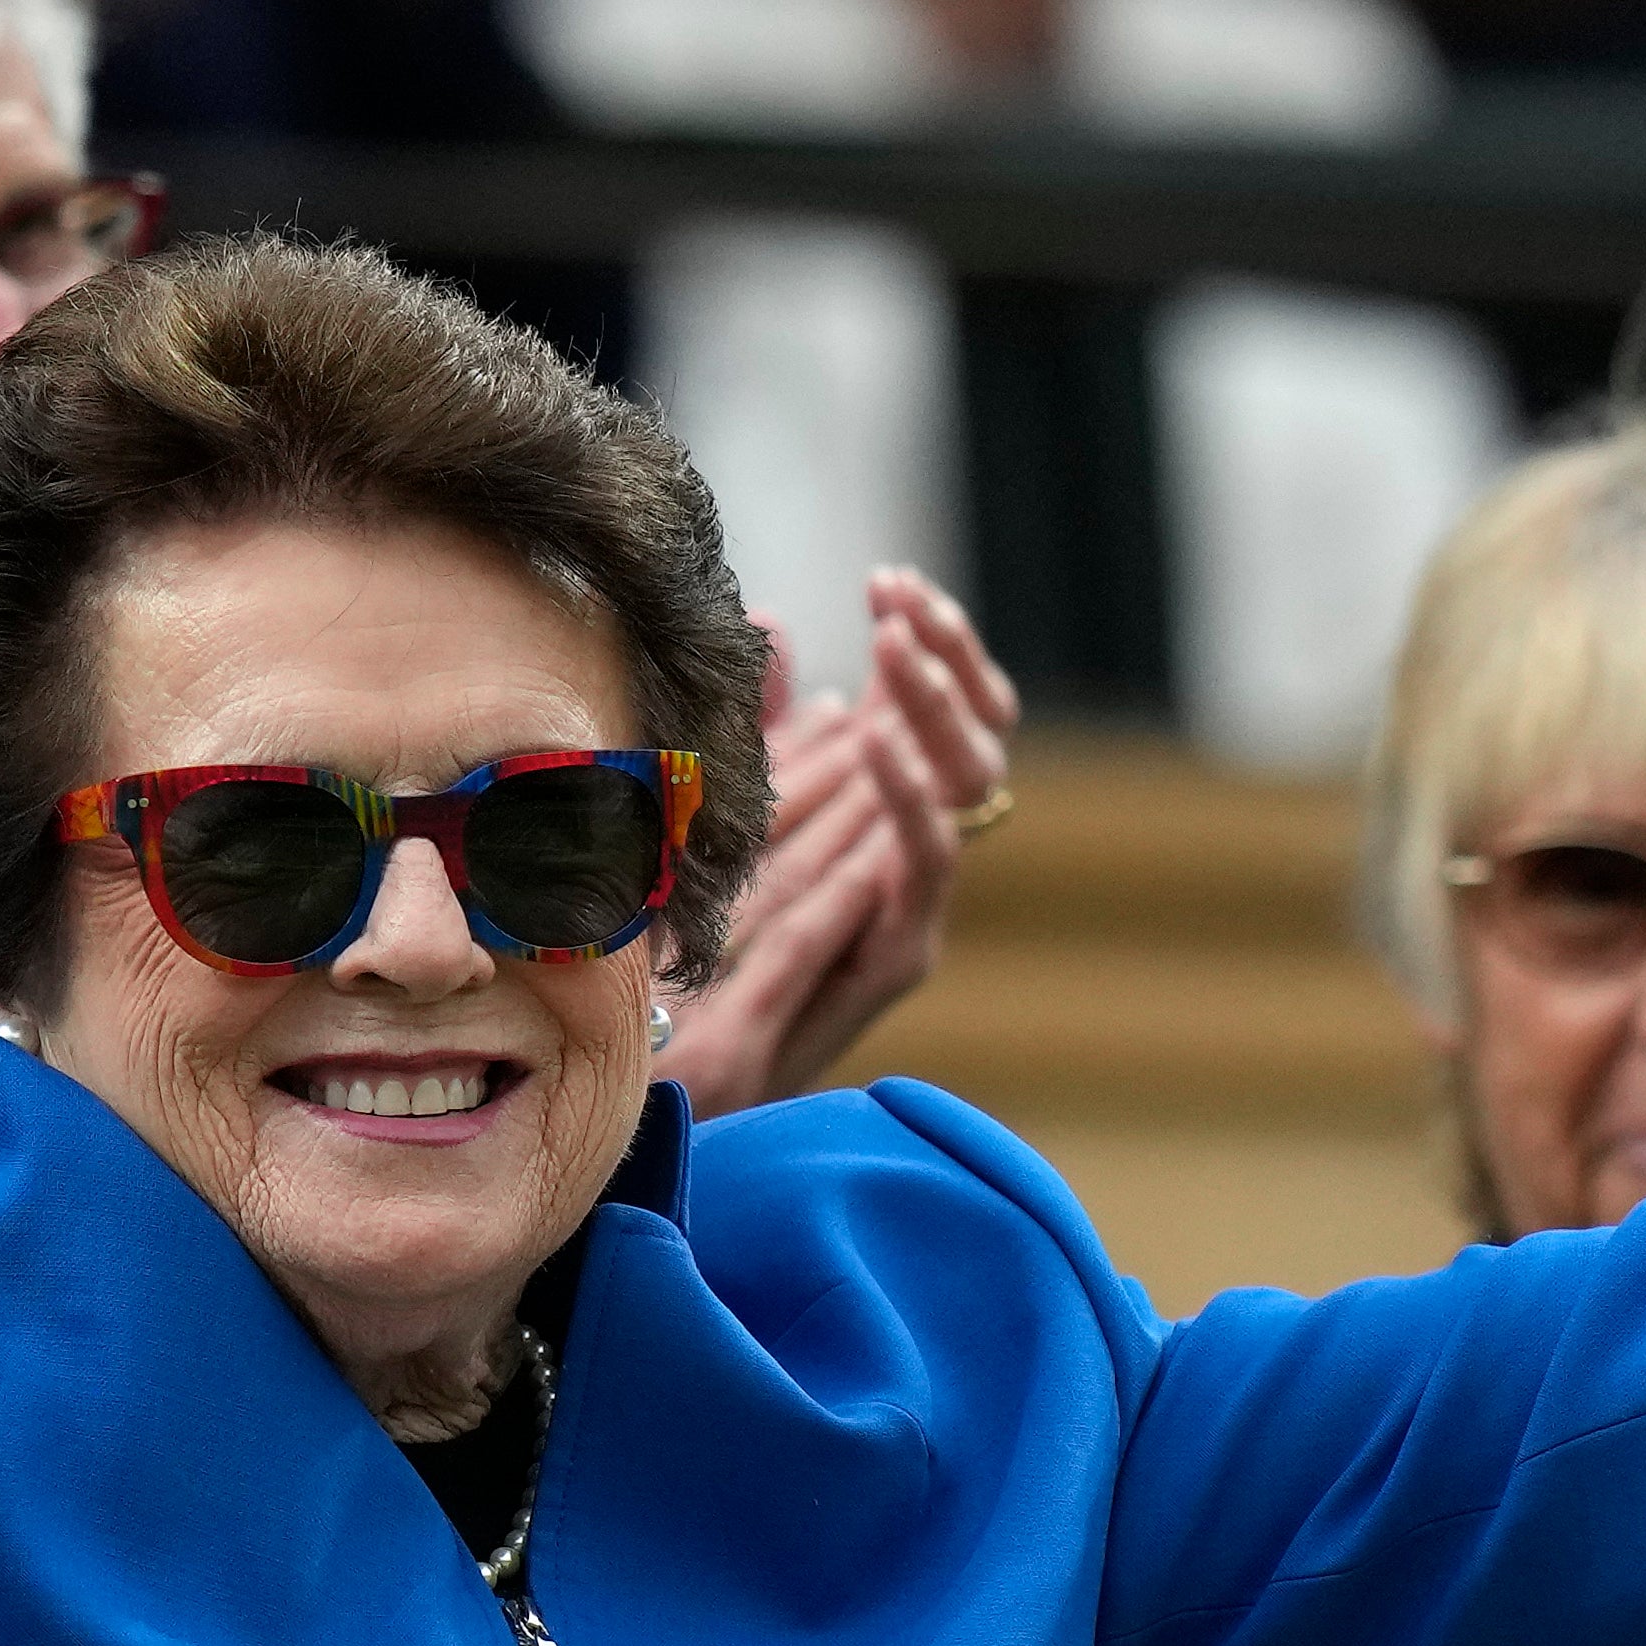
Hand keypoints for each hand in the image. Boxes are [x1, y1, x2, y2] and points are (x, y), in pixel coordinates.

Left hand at [663, 571, 1021, 1111]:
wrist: (669, 1065)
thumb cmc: (692, 931)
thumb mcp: (719, 798)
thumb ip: (751, 716)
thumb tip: (772, 620)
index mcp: (882, 803)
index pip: (935, 701)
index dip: (928, 637)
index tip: (889, 581)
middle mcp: (911, 848)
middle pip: (976, 731)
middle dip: (947, 658)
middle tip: (900, 605)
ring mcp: (913, 899)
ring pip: (967, 787)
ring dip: (938, 714)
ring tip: (895, 655)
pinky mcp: (899, 953)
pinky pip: (928, 866)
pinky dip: (915, 802)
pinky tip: (881, 746)